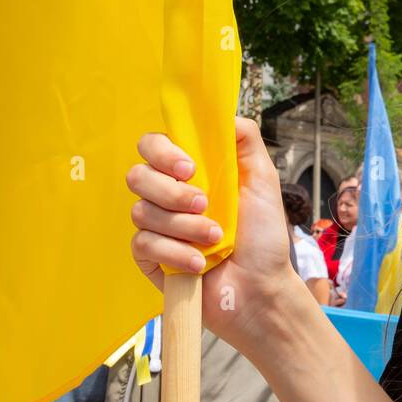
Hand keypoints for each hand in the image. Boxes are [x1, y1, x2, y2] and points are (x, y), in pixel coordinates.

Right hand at [126, 116, 303, 353]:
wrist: (261, 289)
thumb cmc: (263, 236)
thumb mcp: (263, 181)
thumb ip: (244, 142)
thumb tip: (222, 112)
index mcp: (191, 173)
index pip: (153, 145)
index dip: (162, 150)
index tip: (189, 167)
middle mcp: (168, 195)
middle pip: (137, 175)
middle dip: (172, 191)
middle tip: (204, 204)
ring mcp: (157, 227)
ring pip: (142, 211)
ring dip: (185, 226)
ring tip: (217, 239)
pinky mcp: (150, 258)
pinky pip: (143, 244)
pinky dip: (175, 252)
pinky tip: (200, 263)